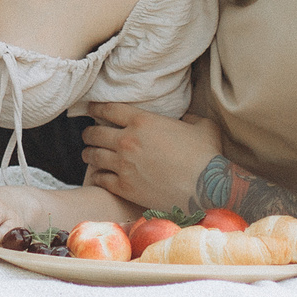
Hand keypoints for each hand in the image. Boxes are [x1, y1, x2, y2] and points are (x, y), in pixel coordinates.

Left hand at [82, 102, 222, 212]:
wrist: (208, 188)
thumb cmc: (207, 155)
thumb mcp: (202, 125)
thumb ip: (188, 118)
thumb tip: (185, 119)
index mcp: (142, 120)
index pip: (108, 109)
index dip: (96, 108)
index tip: (90, 109)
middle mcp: (127, 140)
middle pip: (95, 133)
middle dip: (89, 133)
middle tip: (88, 135)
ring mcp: (124, 165)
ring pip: (93, 156)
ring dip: (89, 154)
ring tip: (88, 154)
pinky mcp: (125, 187)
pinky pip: (100, 179)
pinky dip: (97, 176)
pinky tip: (98, 175)